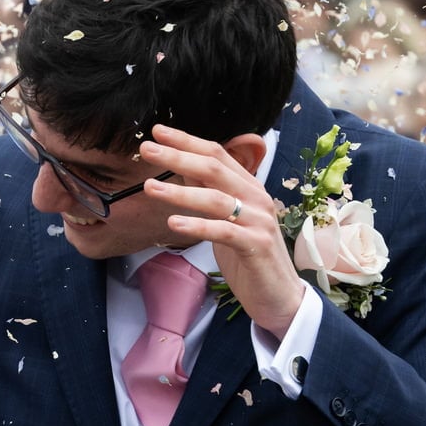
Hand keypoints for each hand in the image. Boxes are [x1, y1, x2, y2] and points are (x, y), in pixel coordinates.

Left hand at [140, 124, 307, 340]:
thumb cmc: (247, 255)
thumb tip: (181, 171)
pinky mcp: (256, 246)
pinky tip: (173, 223)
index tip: (157, 131)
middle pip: (214, 169)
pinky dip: (197, 226)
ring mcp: (258, 221)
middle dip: (178, 156)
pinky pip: (223, 232)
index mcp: (248, 187)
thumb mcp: (225, 220)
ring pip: (216, 199)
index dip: (187, 141)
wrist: (278, 294)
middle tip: (146, 149)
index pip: (217, 155)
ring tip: (149, 187)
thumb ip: (209, 195)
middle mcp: (256, 198)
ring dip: (180, 192)